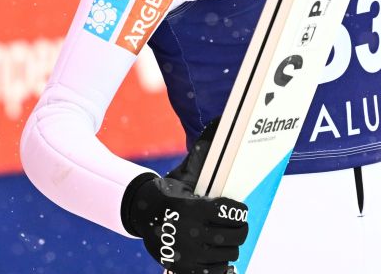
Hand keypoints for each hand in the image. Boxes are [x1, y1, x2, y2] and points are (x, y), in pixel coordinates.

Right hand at [121, 120, 248, 273]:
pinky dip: (220, 266)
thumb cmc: (171, 189)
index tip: (239, 209)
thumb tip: (221, 121)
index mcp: (194, 208)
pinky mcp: (182, 268)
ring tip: (227, 238)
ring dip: (231, 247)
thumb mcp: (187, 171)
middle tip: (238, 224)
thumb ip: (206, 149)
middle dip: (240, 229)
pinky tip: (221, 258)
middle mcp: (190, 233)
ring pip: (227, 255)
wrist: (140, 213)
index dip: (240, 211)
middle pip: (234, 236)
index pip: (232, 213)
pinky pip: (213, 273)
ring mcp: (187, 254)